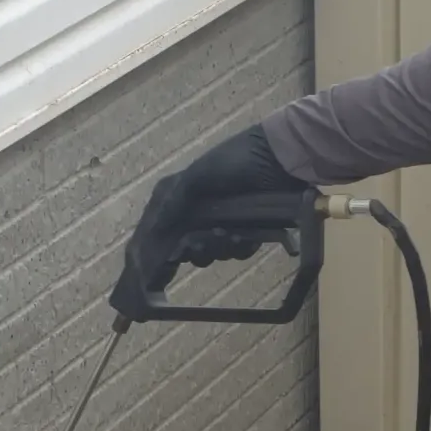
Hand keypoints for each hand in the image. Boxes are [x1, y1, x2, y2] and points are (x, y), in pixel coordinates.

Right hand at [115, 125, 296, 303]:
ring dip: (219, 247)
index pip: (154, 230)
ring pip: (208, 253)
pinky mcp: (242, 231)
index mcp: (176, 197)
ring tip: (231, 234)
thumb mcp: (198, 176)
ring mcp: (218, 223)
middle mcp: (193, 213)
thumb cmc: (235, 161)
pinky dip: (240, 247)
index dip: (151, 250)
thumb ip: (173, 202)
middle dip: (194, 248)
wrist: (280, 159)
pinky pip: (234, 252)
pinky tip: (246, 236)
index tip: (152, 270)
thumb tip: (152, 231)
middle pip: (182, 248)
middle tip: (202, 242)